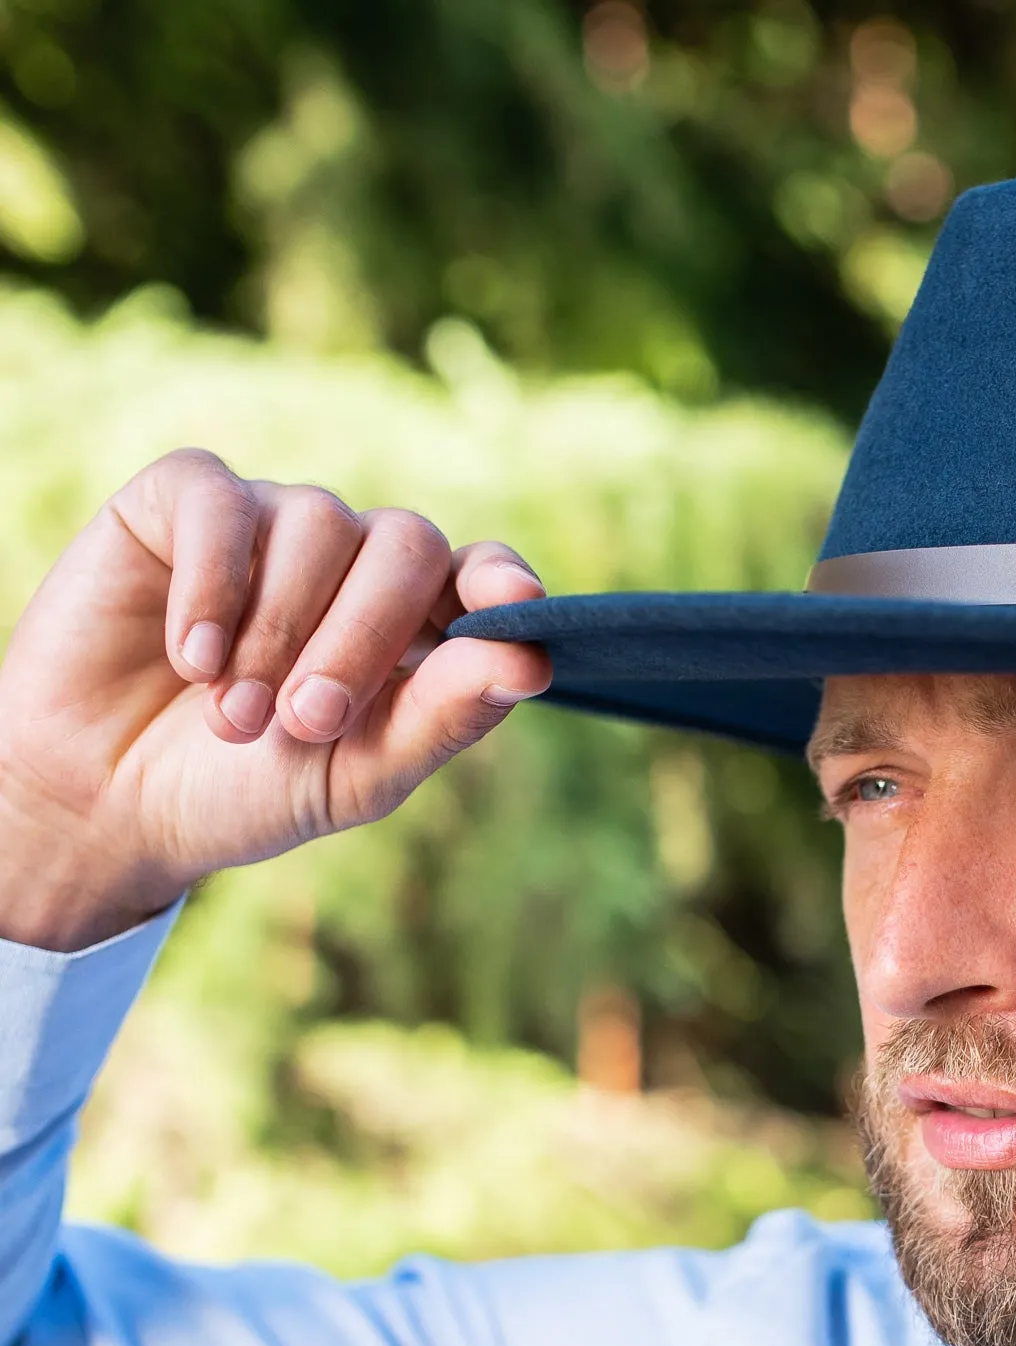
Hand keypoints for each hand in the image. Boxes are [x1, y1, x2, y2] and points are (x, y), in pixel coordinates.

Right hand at [0, 449, 550, 950]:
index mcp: (416, 621)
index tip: (513, 606)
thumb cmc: (249, 789)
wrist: (110, 798)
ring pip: (316, 523)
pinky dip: (213, 584)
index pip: (481, 574)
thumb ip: (443, 718)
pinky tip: (193, 657)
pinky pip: (221, 504)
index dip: (501, 581)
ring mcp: (270, 521)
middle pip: (406, 544)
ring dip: (278, 632)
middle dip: (366, 637)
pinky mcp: (183, 502)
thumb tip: (530, 661)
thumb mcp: (357, 773)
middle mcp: (353, 557)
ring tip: (237, 719)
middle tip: (309, 722)